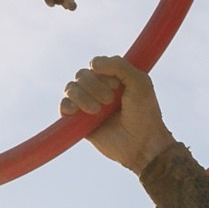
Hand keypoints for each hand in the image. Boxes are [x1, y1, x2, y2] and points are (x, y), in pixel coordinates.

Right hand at [63, 54, 174, 172]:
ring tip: (97, 110)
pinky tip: (77, 111)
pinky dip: (67, 106)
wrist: (142, 144)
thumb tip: (93, 63)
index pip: (95, 64)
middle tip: (110, 101)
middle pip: (81, 75)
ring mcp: (87, 104)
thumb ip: (120, 65)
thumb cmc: (144, 113)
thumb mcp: (140, 82)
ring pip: (71, 88)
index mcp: (113, 78)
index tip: (117, 85)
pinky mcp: (79, 122)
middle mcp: (98, 89)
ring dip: (83, 96)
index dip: (103, 72)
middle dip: (94, 86)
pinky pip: (64, 106)